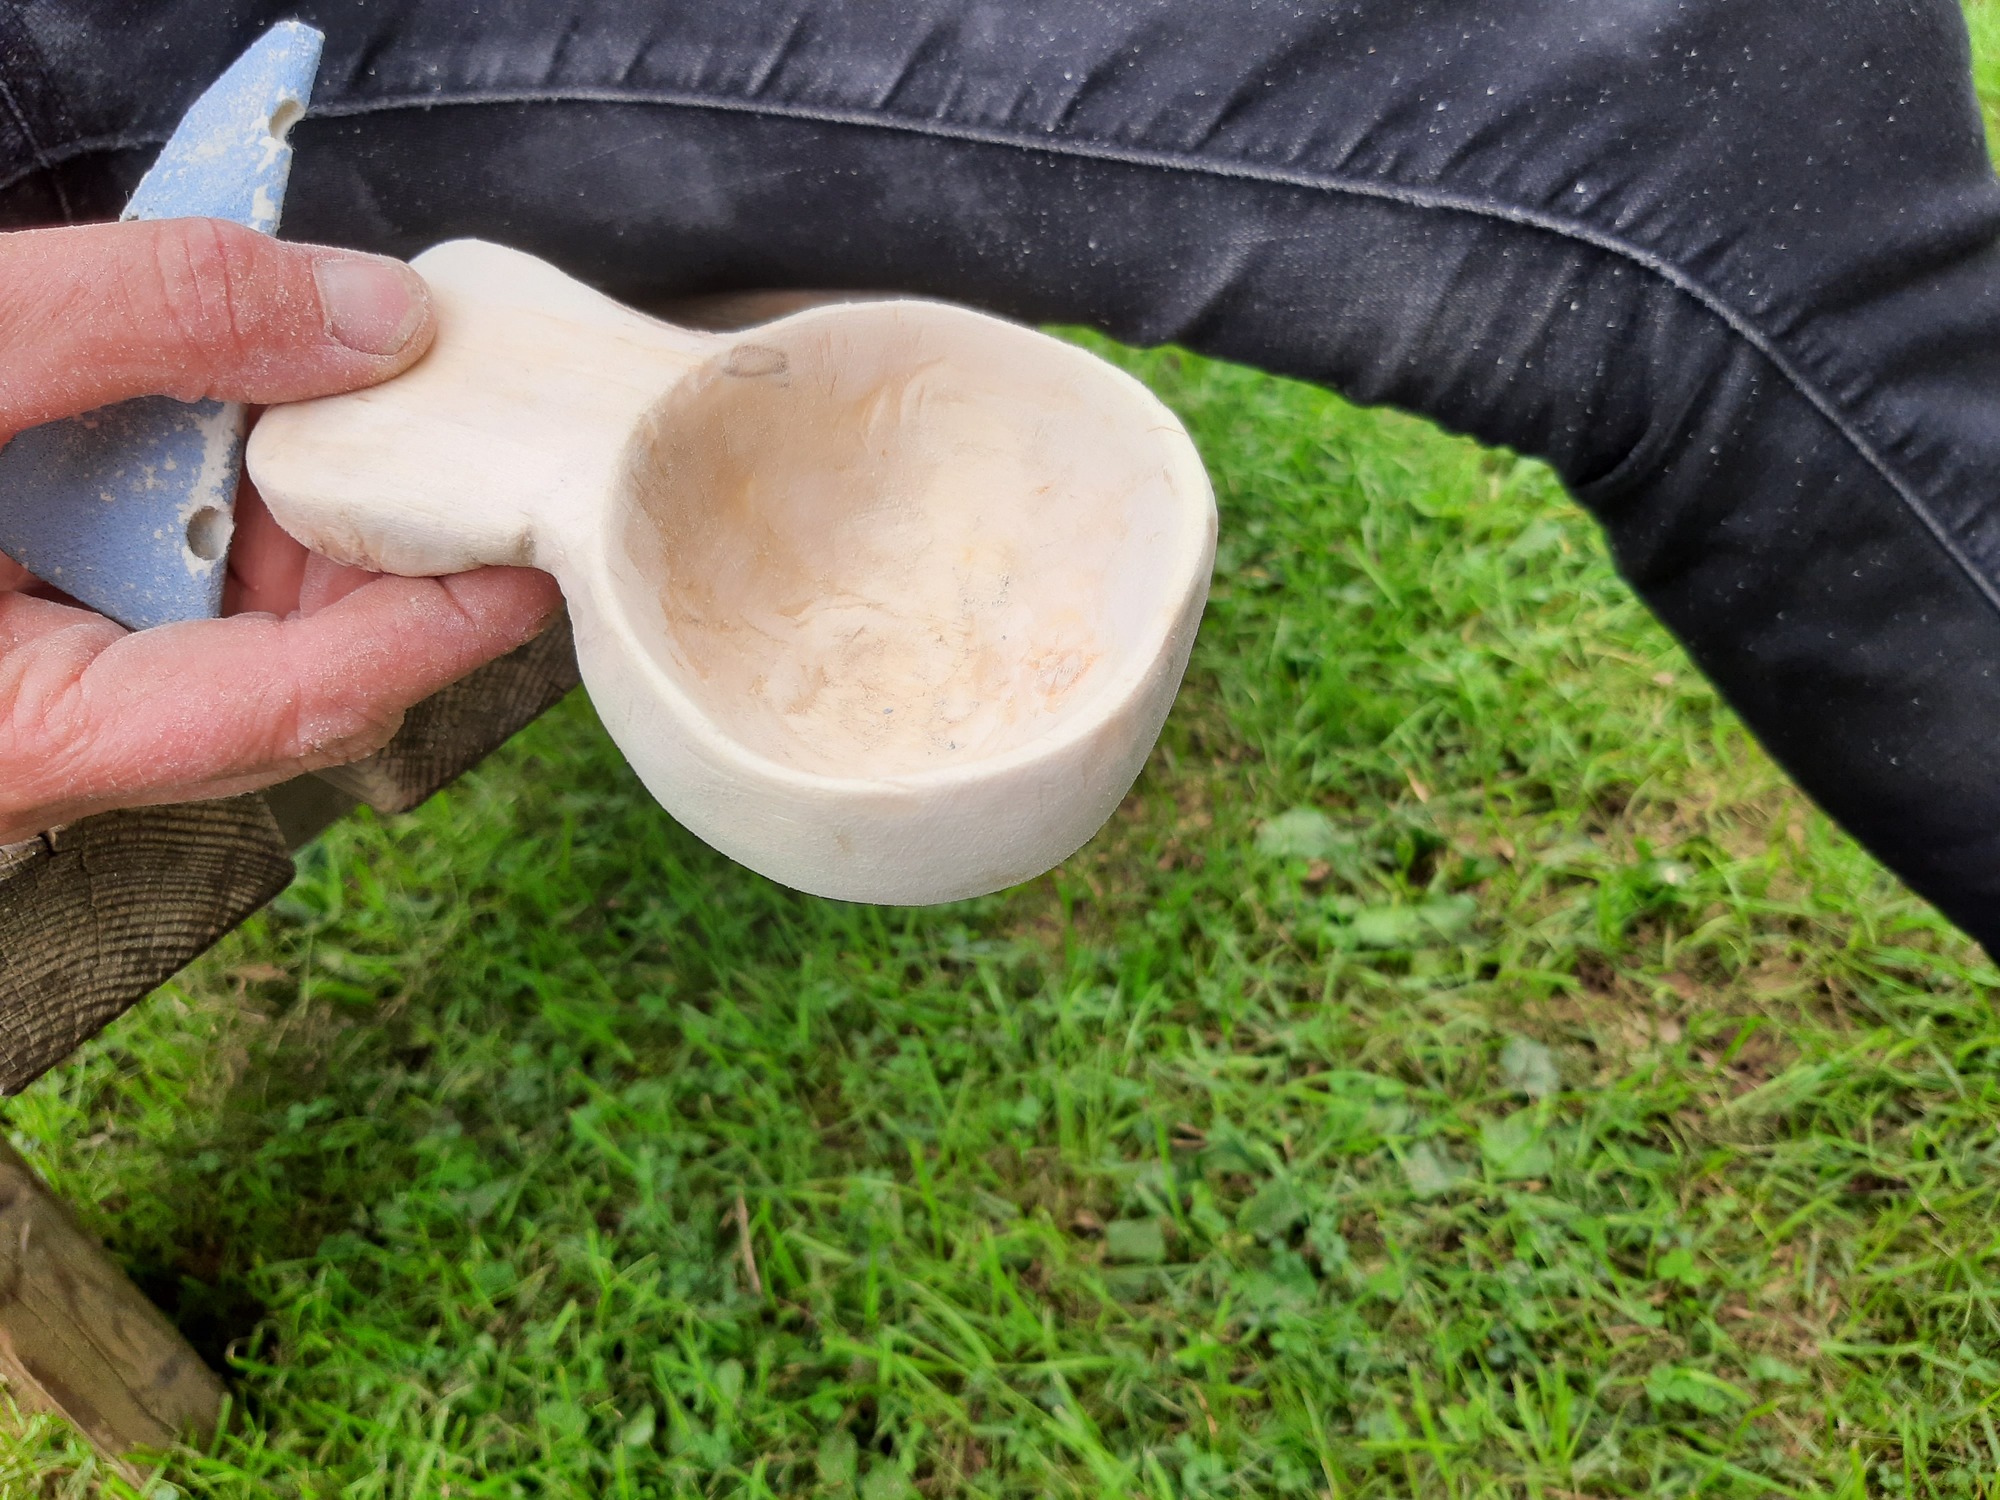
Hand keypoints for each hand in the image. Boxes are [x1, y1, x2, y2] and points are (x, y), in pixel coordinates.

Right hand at [0, 219, 561, 842]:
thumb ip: (155, 321)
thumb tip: (378, 316)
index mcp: (32, 736)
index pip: (300, 706)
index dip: (439, 629)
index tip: (541, 559)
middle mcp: (58, 748)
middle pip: (295, 678)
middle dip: (389, 563)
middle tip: (471, 453)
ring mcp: (57, 702)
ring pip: (246, 641)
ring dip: (318, 533)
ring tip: (372, 422)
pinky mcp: (47, 653)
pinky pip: (181, 607)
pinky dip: (237, 522)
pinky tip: (261, 435)